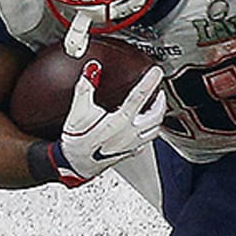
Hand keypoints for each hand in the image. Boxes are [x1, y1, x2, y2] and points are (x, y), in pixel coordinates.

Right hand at [51, 61, 164, 186]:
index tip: (157, 72)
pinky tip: (146, 127)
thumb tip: (91, 70)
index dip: (150, 82)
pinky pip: (148, 141)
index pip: (139, 97)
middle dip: (160, 101)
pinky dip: (151, 131)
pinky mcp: (131, 152)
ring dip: (158, 116)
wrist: (75, 165)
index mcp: (119, 121)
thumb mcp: (77, 113)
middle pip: (155, 115)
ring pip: (155, 129)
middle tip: (160, 91)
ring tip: (156, 107)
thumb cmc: (77, 141)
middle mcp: (130, 134)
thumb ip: (85, 89)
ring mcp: (132, 145)